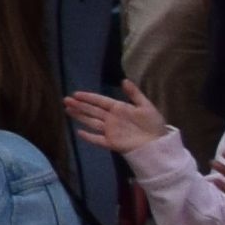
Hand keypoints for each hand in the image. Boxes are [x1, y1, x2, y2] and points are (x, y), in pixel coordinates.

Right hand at [60, 85, 175, 160]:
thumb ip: (134, 94)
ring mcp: (110, 131)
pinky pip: (97, 140)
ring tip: (67, 110)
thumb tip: (124, 80)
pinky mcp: (111, 143)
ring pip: (91, 122)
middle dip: (79, 105)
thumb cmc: (154, 125)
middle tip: (65, 100)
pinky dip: (88, 137)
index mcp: (119, 108)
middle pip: (92, 110)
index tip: (75, 93)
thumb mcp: (146, 106)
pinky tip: (78, 132)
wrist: (159, 144)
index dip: (88, 97)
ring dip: (79, 116)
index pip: (100, 101)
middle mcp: (111, 119)